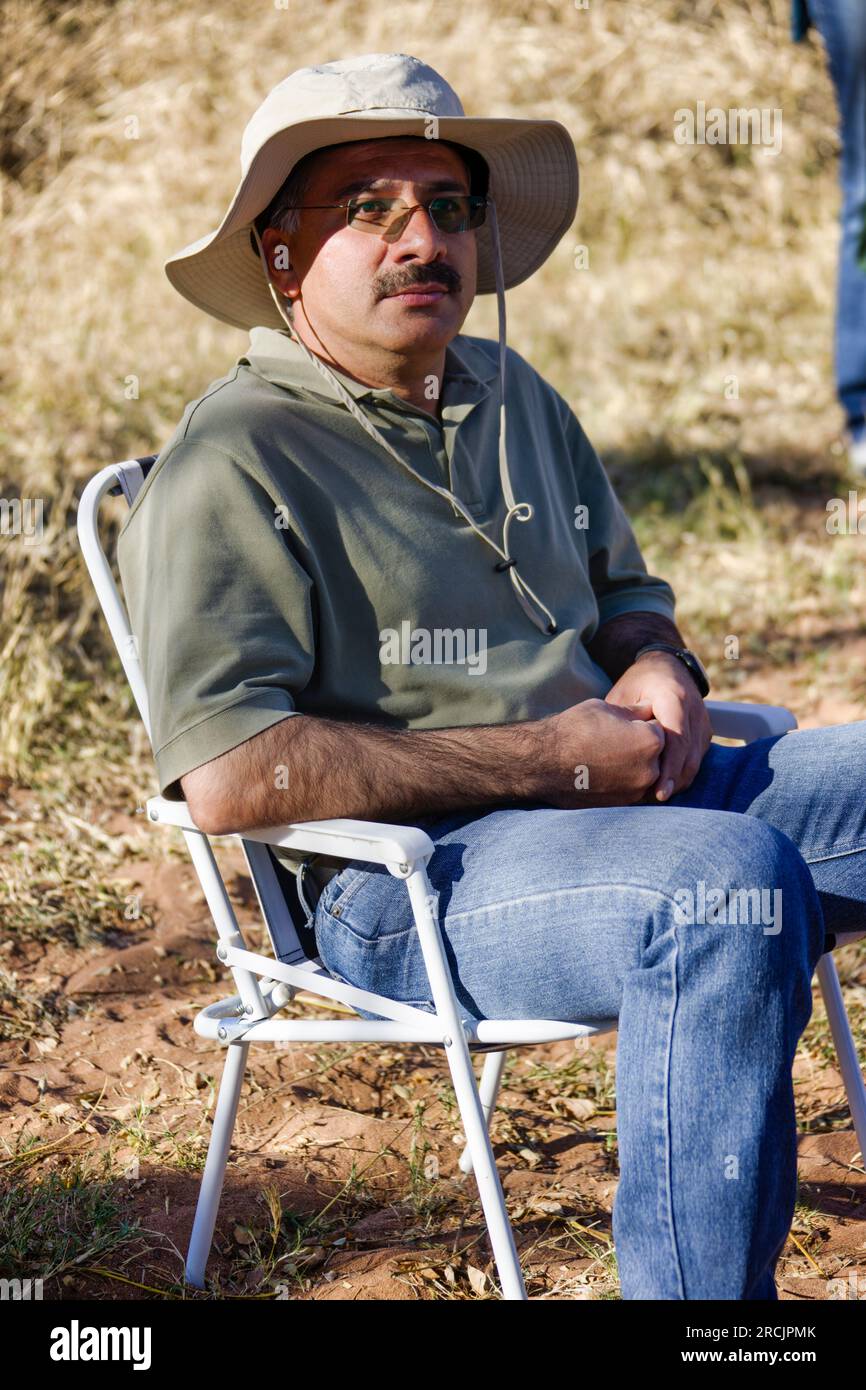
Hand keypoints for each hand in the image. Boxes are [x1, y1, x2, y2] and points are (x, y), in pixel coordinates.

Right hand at [539, 697, 666, 807]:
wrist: (543, 763)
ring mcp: (636, 791)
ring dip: (634, 765)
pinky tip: (604, 771)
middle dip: (642, 746)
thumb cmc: (572, 729)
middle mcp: (650, 769)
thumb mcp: (605, 708)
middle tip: (615, 741)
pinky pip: (633, 788)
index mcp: (651, 741)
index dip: (642, 723)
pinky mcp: (622, 805)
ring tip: (608, 756)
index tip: (624, 724)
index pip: (660, 727)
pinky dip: (624, 780)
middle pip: (657, 754)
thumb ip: (635, 711)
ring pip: (646, 773)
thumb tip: (650, 709)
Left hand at [603, 652, 712, 801]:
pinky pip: (697, 757)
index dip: (669, 769)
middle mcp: (694, 710)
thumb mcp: (623, 695)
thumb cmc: (639, 682)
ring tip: (657, 796)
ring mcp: (703, 721)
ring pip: (696, 760)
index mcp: (674, 698)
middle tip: (654, 801)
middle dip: (674, 781)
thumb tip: (610, 753)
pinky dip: (683, 772)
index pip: (677, 739)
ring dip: (679, 780)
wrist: (666, 666)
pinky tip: (666, 784)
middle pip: (690, 755)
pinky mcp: (705, 731)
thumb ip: (621, 722)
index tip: (659, 792)